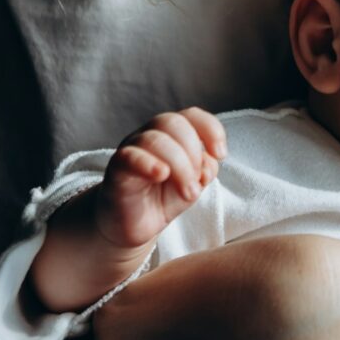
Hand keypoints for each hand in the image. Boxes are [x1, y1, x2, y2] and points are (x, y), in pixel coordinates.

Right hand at [96, 107, 226, 248]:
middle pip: (175, 123)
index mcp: (173, 134)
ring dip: (180, 167)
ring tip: (188, 193)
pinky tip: (161, 175)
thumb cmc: (165, 197)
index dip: (211, 129)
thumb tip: (208, 162)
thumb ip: (205, 168)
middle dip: (193, 153)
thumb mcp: (194, 183)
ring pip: (156, 139)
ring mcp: (132, 149)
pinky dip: (149, 163)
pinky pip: (131, 156)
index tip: (221, 154)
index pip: (192, 115)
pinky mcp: (118, 168)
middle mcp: (151, 134)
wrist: (135, 224)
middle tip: (197, 184)